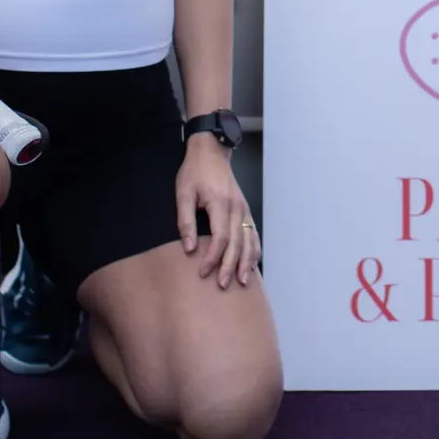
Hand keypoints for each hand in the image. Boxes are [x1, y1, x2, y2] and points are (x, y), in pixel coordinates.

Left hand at [177, 136, 259, 290]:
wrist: (211, 152)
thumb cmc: (195, 173)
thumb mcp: (183, 194)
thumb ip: (185, 221)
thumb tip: (189, 248)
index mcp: (220, 204)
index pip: (220, 237)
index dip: (212, 257)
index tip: (202, 272)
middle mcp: (236, 208)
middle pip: (237, 243)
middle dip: (230, 266)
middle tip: (223, 285)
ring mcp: (244, 209)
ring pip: (249, 240)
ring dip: (246, 262)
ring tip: (242, 282)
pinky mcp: (245, 210)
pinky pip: (254, 234)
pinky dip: (254, 250)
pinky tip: (252, 264)